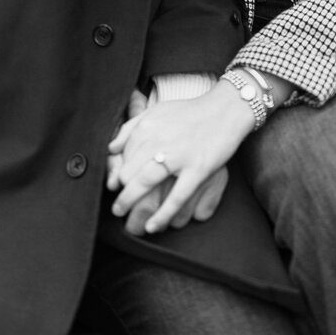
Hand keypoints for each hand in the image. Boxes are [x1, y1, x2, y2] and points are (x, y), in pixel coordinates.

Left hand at [107, 86, 252, 233]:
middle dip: (121, 191)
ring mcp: (179, 155)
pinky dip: (162, 215)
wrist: (224, 110)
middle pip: (129, 172)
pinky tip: (153, 226)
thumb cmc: (189, 113)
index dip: (117, 174)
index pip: (123, 156)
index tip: (114, 186)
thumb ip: (131, 127)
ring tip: (122, 214)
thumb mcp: (156, 111)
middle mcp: (159, 139)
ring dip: (130, 202)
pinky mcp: (198, 169)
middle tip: (117, 205)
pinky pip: (176, 198)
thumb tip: (110, 148)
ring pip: (146, 183)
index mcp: (148, 126)